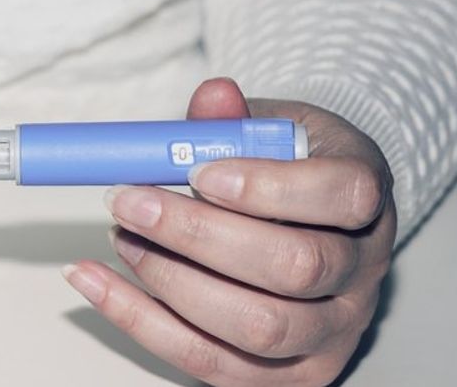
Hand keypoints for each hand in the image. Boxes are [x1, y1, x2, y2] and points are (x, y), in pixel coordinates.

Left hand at [63, 78, 395, 385]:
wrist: (296, 216)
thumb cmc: (281, 166)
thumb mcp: (266, 126)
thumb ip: (236, 117)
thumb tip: (213, 97)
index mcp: (364, 198)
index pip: (343, 197)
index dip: (268, 187)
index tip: (197, 170)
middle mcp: (360, 274)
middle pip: (294, 268)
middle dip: (197, 234)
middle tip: (129, 201)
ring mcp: (330, 333)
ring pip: (257, 327)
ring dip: (169, 281)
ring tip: (120, 235)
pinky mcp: (286, 377)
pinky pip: (209, 362)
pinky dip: (140, 321)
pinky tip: (93, 279)